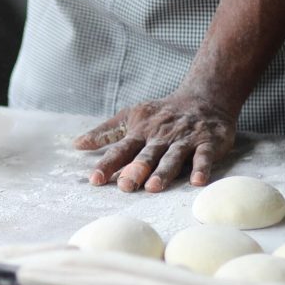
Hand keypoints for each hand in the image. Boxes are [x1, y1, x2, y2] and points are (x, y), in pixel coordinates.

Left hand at [74, 93, 235, 192]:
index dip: (108, 164)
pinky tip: (197, 181)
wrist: (205, 97)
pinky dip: (201, 167)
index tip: (95, 179)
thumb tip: (77, 144)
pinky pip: (204, 156)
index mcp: (141, 132)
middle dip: (135, 170)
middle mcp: (161, 136)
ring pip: (172, 157)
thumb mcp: (131, 117)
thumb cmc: (162, 113)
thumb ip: (106, 133)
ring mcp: (185, 139)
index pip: (121, 149)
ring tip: (154, 187)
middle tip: (125, 185)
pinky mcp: (208, 142)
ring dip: (163, 171)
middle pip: (147, 155)